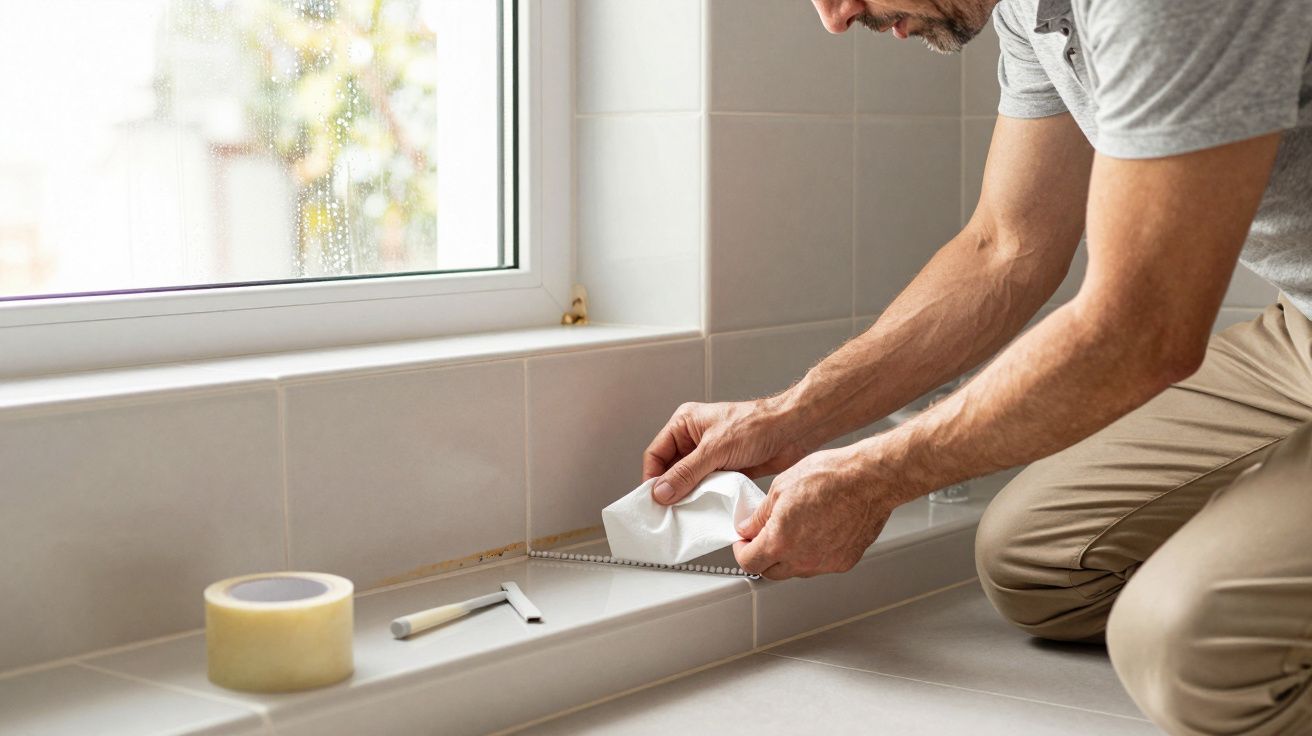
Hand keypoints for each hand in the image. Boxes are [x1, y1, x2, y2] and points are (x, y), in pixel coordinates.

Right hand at [643, 397, 811, 504]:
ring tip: (686, 511)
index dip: (652, 477)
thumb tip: (662, 490)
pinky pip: (706, 487)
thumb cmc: (758, 425)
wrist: (792, 432)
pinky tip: (704, 508)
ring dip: (688, 495)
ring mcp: (710, 455)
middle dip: (669, 489)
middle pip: (670, 469)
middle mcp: (694, 439)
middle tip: (667, 511)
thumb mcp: (716, 449)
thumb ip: (687, 472)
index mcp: (685, 424)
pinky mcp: (724, 468)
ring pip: (688, 480)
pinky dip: (704, 498)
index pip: (656, 454)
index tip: (654, 500)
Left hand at [732, 445, 892, 579]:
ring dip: (788, 557)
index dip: (741, 551)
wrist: (869, 479)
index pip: (749, 562)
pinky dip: (813, 554)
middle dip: (762, 557)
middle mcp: (802, 560)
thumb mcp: (781, 487)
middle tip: (764, 536)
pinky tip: (817, 532)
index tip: (744, 542)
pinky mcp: (844, 562)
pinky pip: (820, 565)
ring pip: (796, 570)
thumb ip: (760, 515)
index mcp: (780, 541)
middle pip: (770, 572)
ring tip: (794, 529)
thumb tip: (749, 527)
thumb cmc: (831, 476)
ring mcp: (825, 564)